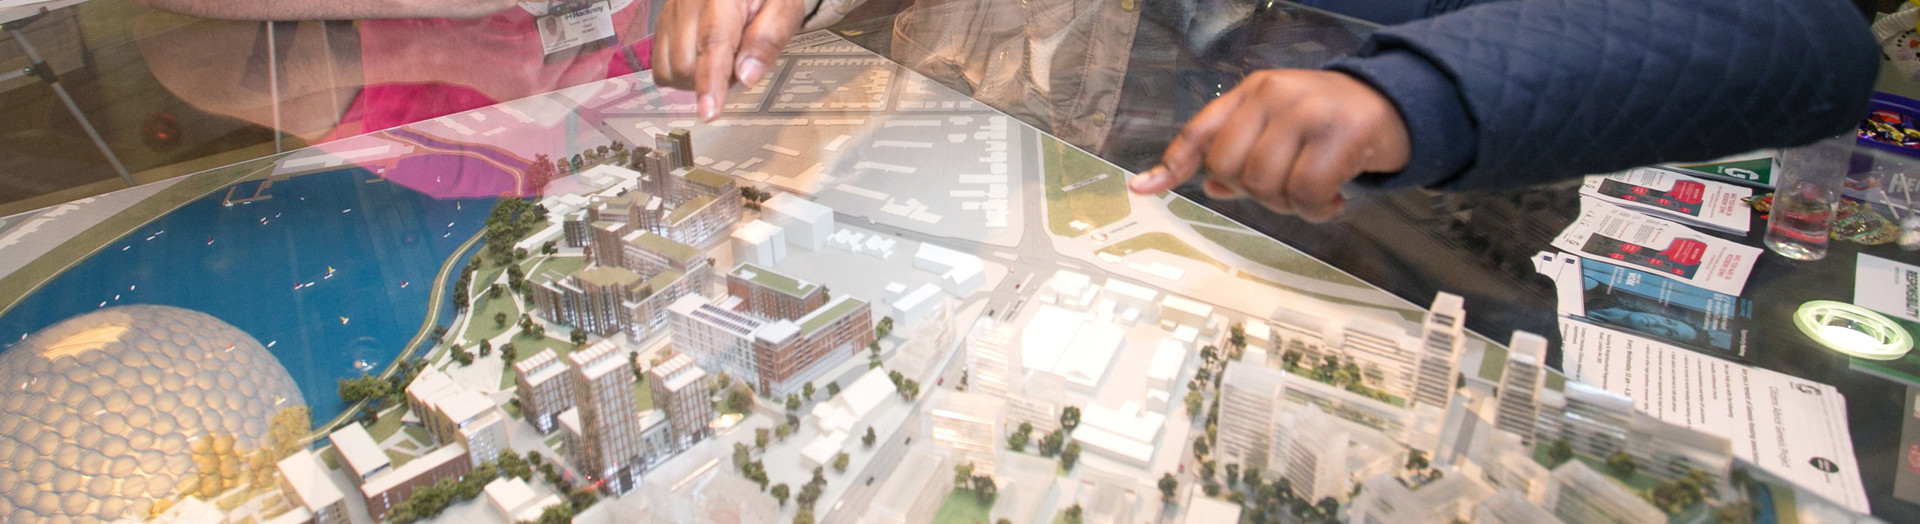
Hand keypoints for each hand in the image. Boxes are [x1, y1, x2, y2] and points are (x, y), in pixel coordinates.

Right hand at [652, 0, 803, 120]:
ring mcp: (671, 12)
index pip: (712, 43)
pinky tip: (702, 59)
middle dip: (716, 78)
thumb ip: (768, 38)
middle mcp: (688, 1)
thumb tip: (746, 77)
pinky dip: (681, 74)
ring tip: (724, 56)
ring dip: (698, 78)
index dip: (710, 82)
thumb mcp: (783, 8)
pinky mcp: (663, 23)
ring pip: (671, 70)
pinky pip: (661, 66)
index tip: (709, 112)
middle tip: (741, 59)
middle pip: (687, 64)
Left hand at [1127, 69, 1411, 221]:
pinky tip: (1335, 199)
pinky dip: (1317, 209)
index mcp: (1253, 92)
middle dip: (1254, 193)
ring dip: (1290, 205)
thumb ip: (1245, 154)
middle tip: (1288, 189)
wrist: (1397, 103)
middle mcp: (1274, 96)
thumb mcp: (1282, 128)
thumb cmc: (1332, 122)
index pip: (1201, 130)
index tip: (1144, 188)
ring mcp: (1307, 113)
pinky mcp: (1341, 135)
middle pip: (1229, 168)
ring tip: (1316, 193)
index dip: (1172, 163)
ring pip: (1265, 184)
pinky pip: (1306, 193)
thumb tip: (1209, 188)